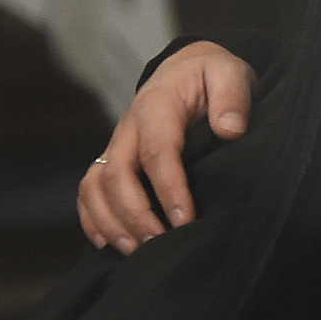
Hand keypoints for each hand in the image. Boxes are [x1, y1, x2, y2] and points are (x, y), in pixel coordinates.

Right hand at [76, 40, 253, 252]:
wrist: (186, 69)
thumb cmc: (210, 76)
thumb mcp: (229, 74)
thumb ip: (232, 98)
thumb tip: (230, 130)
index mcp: (157, 105)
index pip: (156, 151)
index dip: (168, 189)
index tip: (184, 220)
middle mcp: (129, 127)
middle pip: (117, 174)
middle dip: (135, 214)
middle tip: (160, 243)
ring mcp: (117, 144)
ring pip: (95, 186)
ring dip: (111, 221)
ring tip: (136, 250)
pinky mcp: (112, 158)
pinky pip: (88, 190)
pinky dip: (92, 218)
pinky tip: (109, 244)